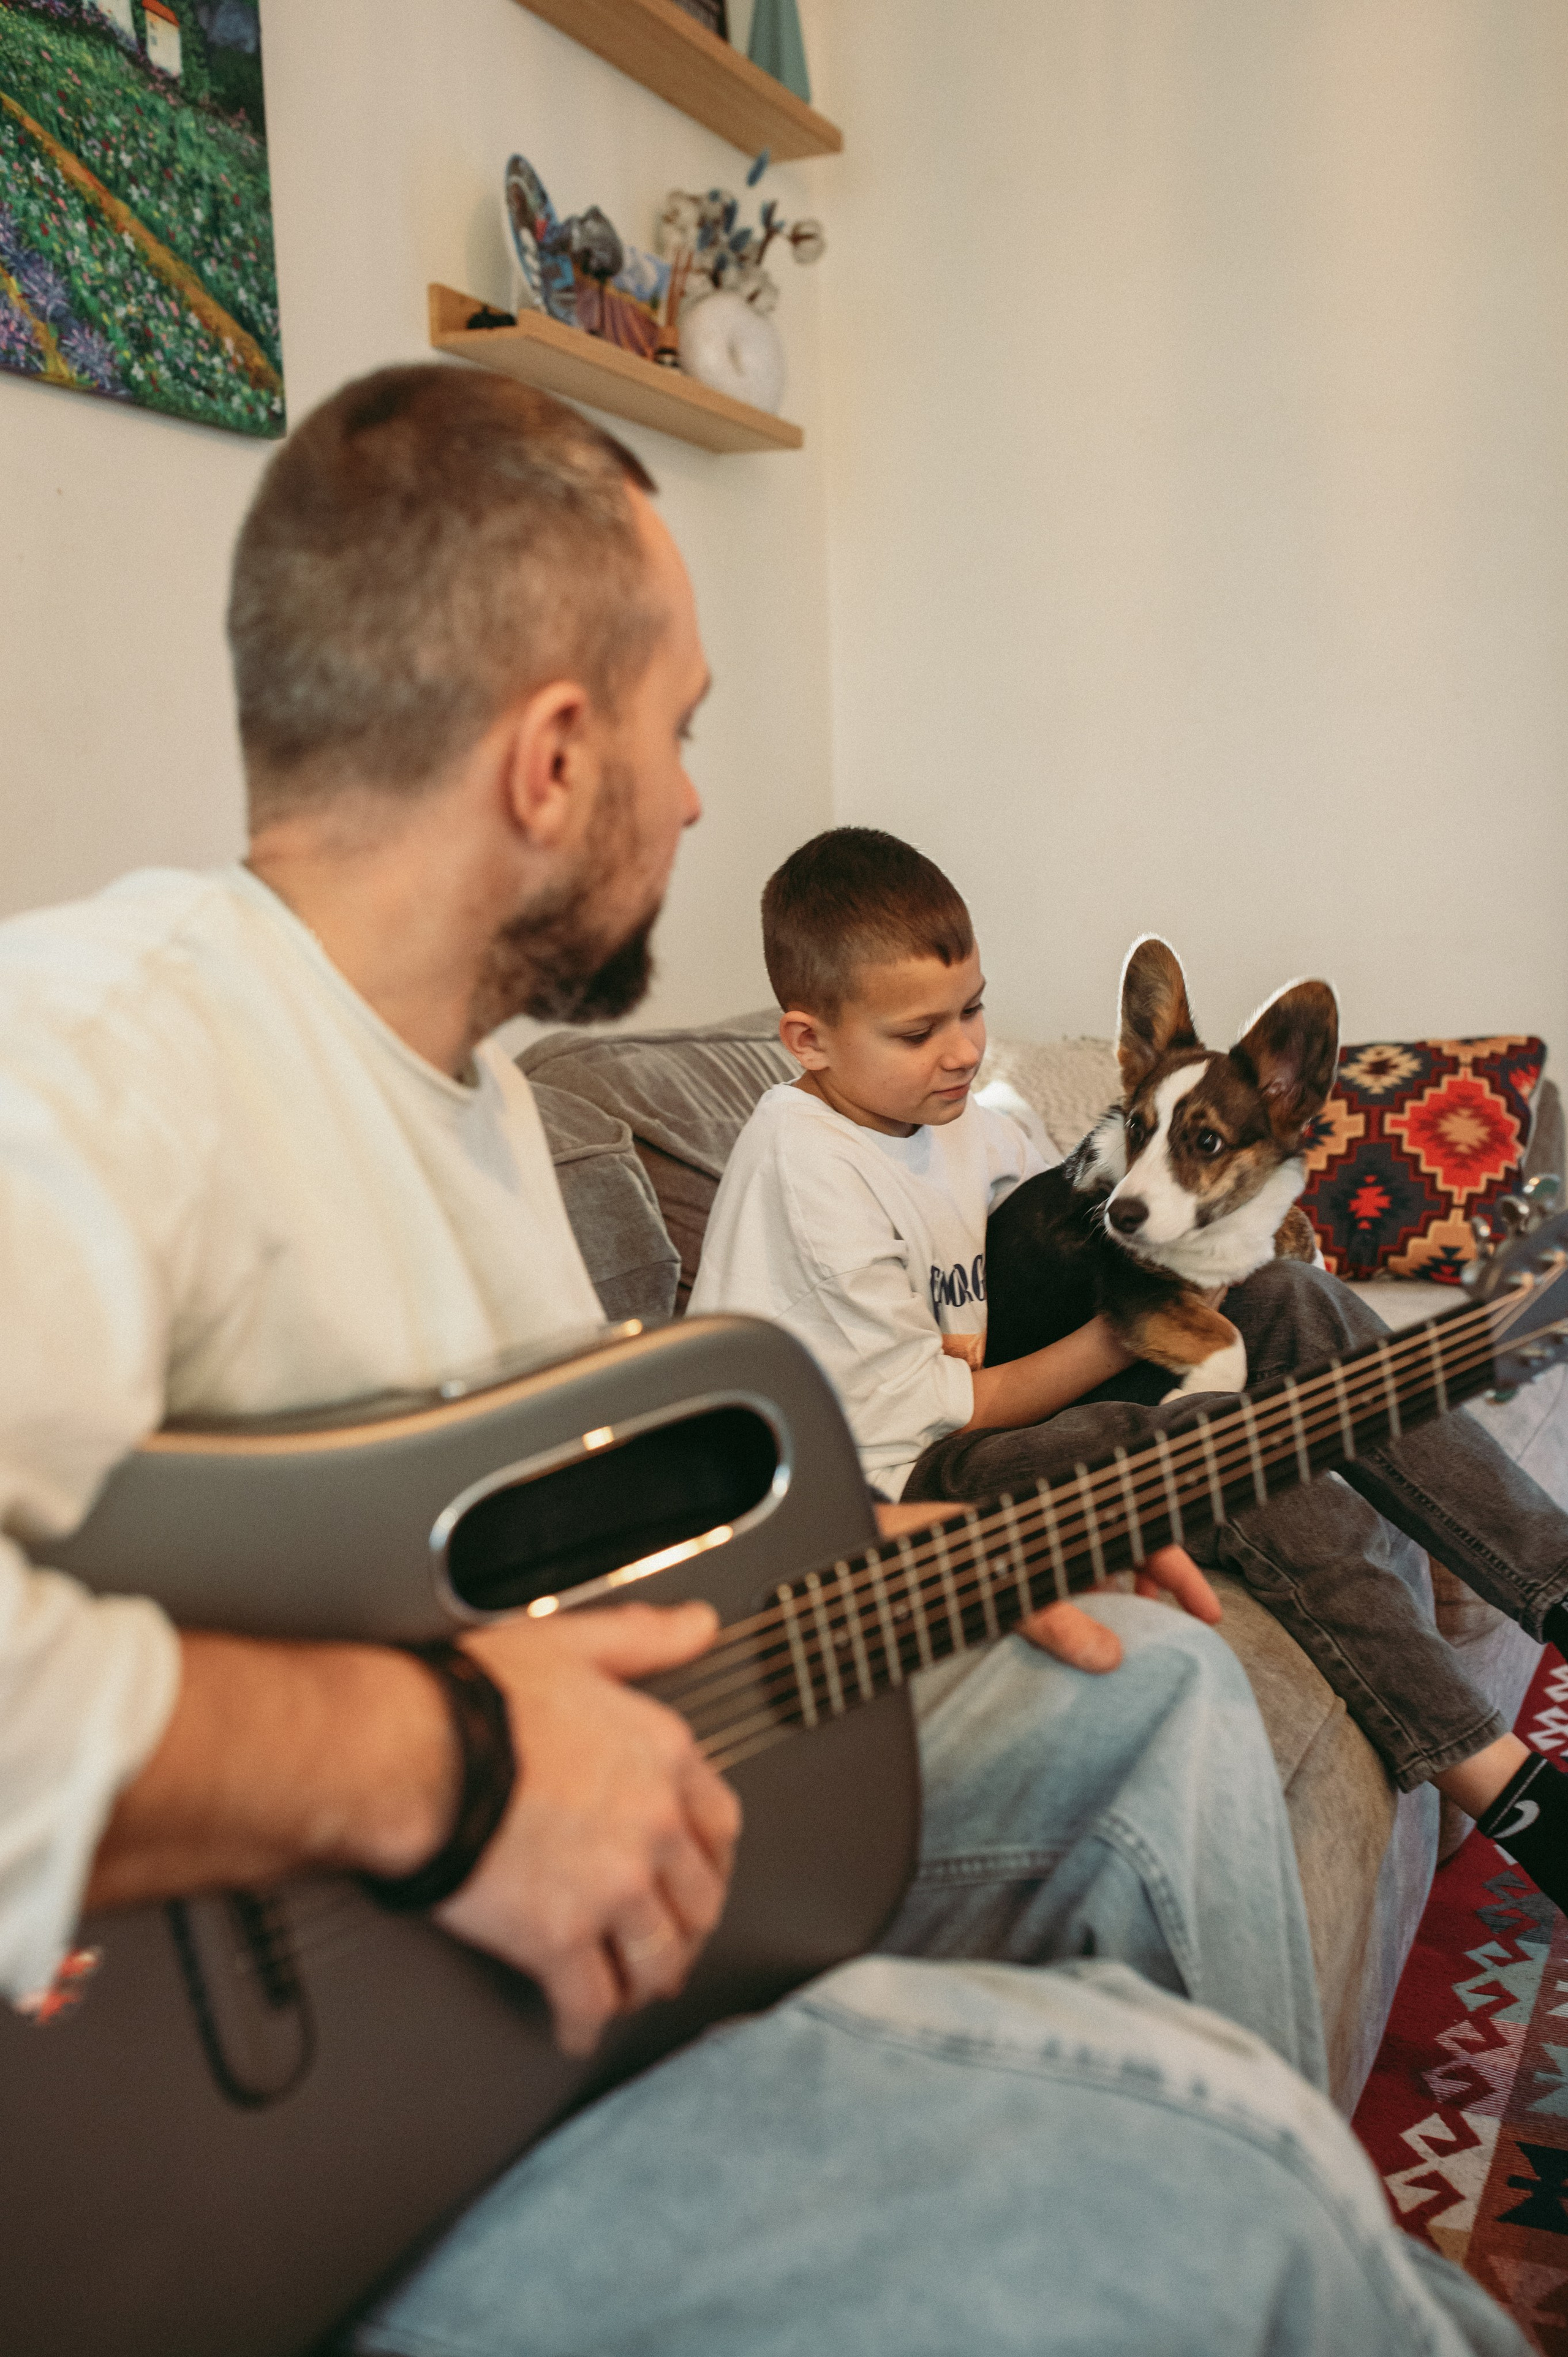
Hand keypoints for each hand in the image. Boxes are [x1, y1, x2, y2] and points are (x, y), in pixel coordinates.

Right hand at [436, 1602, 740, 2057]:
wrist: (415, 1753)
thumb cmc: (477, 1700)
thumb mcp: (573, 1643)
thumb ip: (642, 1639)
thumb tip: (698, 1625)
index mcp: (660, 1756)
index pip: (719, 1822)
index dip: (711, 1856)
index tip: (700, 1871)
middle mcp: (650, 1826)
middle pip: (698, 1899)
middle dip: (688, 1925)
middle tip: (671, 1940)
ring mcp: (612, 1889)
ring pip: (657, 1957)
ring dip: (648, 1979)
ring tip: (631, 1989)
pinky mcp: (559, 1940)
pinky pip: (589, 2000)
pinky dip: (584, 2022)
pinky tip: (574, 2027)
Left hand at [876, 1509, 1219, 1674]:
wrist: (843, 1555)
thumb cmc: (906, 1551)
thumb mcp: (985, 1585)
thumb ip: (1045, 1617)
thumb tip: (1110, 1656)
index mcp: (1041, 1516)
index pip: (1130, 1527)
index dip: (1175, 1567)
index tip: (1206, 1613)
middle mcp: (1034, 1530)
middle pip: (1119, 1548)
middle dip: (1158, 1584)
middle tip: (1183, 1629)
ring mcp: (1016, 1555)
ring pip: (1089, 1572)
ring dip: (1120, 1600)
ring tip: (1138, 1636)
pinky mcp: (995, 1581)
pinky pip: (1054, 1595)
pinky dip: (1081, 1615)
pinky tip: (1084, 1643)